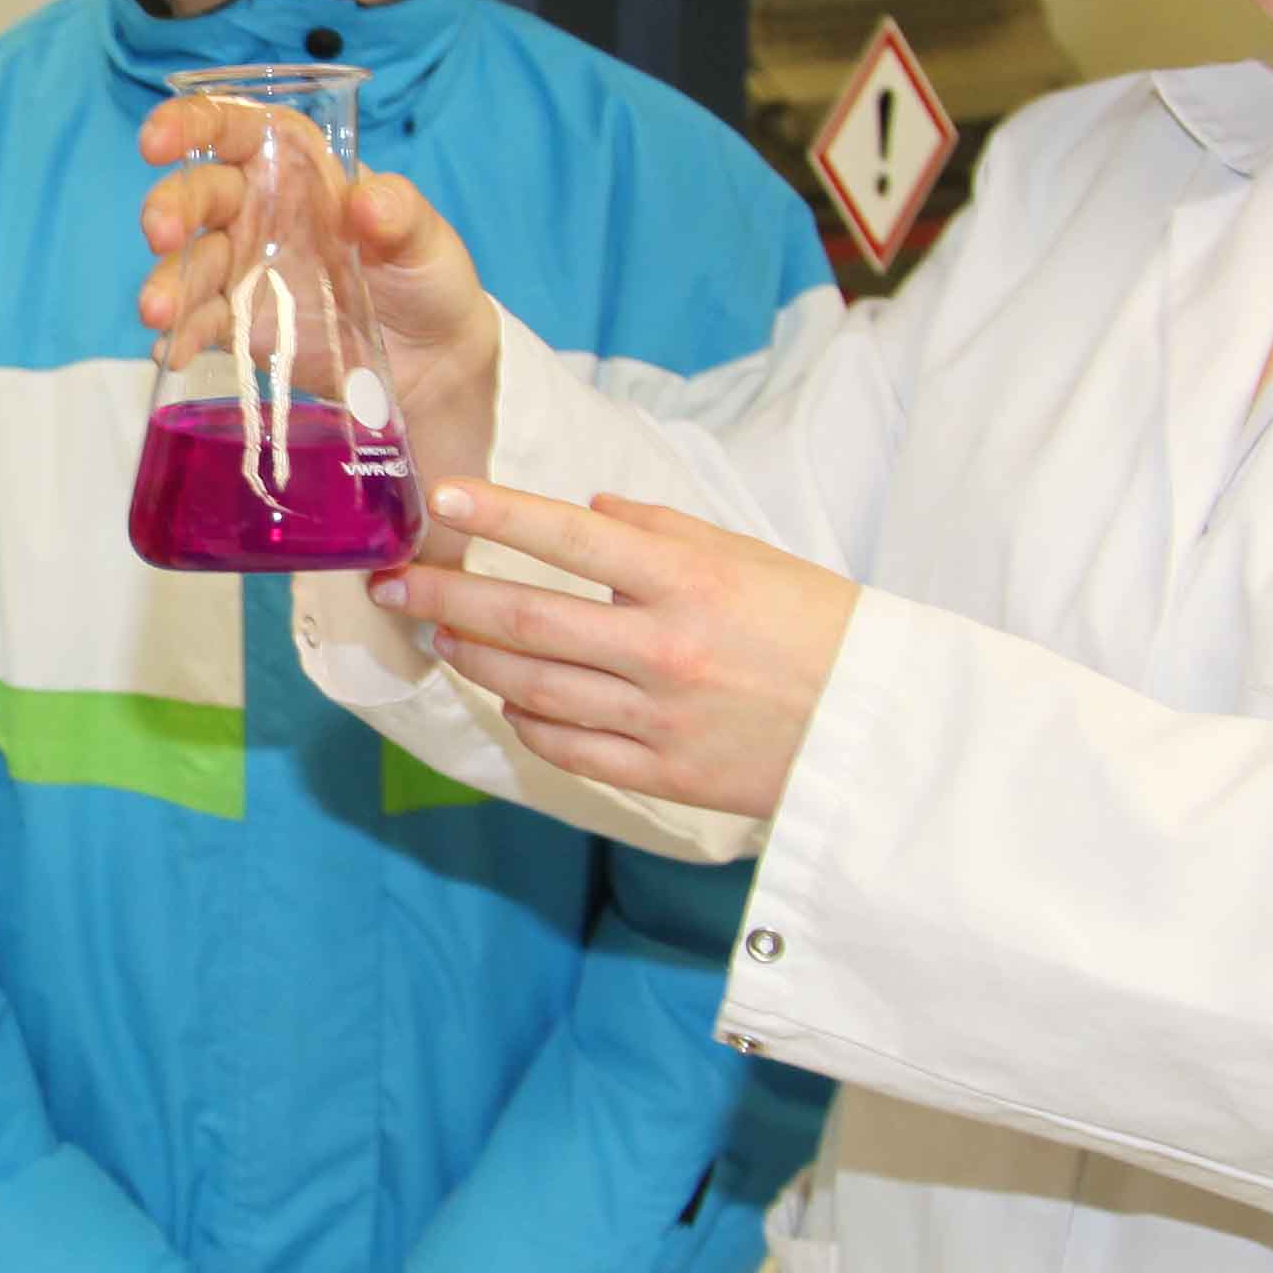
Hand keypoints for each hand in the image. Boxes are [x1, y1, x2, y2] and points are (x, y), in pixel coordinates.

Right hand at [135, 110, 505, 508]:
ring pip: (190, 263)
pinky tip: (171, 350)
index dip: (191, 124)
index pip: (233, 127)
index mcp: (294, 165)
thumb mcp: (427, 238)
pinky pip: (200, 324)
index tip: (158, 140)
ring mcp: (242, 269)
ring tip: (158, 314)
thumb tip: (366, 202)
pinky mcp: (239, 324)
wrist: (432, 358)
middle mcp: (255, 209)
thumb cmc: (426, 273)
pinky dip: (180, 336)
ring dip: (167, 283)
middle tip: (162, 234)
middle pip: (199, 194)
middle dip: (171, 207)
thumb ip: (400, 212)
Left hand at [371, 482, 858, 822]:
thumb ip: (663, 531)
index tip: (443, 498)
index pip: (571, 537)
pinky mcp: (660, 774)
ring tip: (437, 634)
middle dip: (444, 596)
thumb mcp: (751, 558)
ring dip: (471, 656)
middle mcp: (665, 648)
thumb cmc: (819, 628)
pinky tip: (508, 694)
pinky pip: (565, 744)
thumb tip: (588, 509)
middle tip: (392, 582)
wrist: (880, 730)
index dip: (499, 514)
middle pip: (524, 617)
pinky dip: (524, 716)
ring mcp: (658, 717)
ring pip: (531, 684)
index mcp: (690, 581)